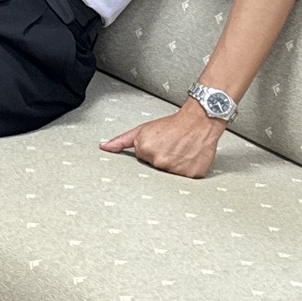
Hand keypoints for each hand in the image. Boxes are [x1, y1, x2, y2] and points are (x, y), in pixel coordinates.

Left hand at [99, 102, 226, 178]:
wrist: (198, 122)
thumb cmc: (171, 125)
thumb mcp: (142, 130)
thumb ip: (121, 141)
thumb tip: (104, 148)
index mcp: (145, 151)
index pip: (142, 160)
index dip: (150, 151)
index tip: (158, 144)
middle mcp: (159, 162)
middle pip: (155, 168)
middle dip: (160, 159)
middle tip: (170, 147)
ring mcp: (176, 170)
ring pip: (169, 174)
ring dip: (173, 165)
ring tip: (179, 151)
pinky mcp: (192, 175)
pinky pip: (185, 178)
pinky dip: (186, 169)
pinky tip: (188, 157)